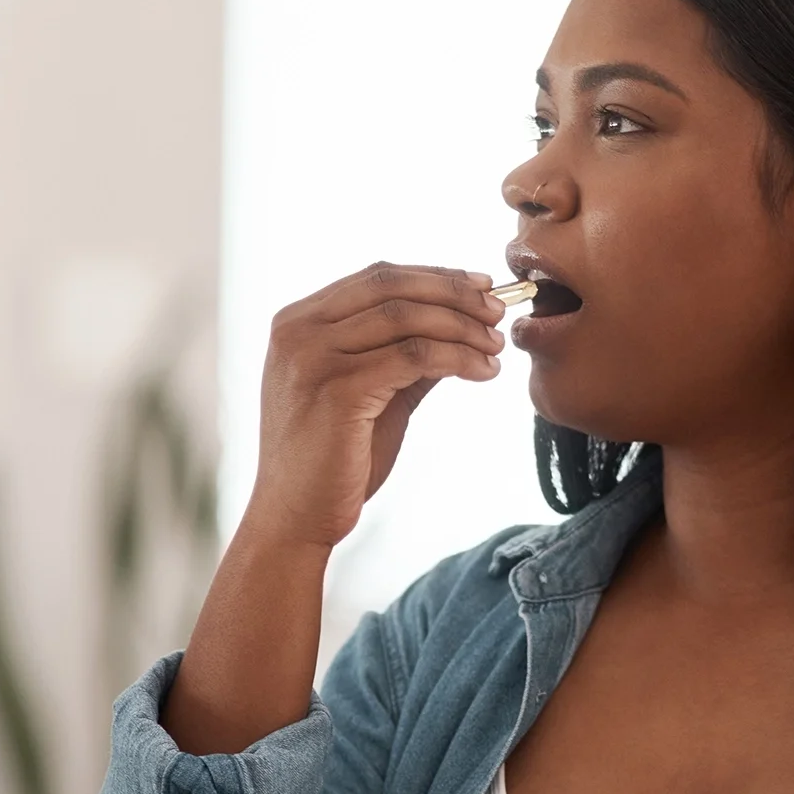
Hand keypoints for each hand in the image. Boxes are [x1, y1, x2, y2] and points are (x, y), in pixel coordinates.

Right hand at [247, 261, 506, 547]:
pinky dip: (457, 358)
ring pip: (406, 318)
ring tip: (496, 345)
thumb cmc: (333, 460)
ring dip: (462, 326)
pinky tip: (483, 371)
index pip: (377, 277)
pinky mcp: (337, 391)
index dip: (435, 277)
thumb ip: (404, 356)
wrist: (296, 517)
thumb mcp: (371, 393)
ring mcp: (313, 358)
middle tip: (498, 311)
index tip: (481, 287)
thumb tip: (460, 324)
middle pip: (392, 287)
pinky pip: (413, 358)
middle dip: (455, 294)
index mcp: (298, 322)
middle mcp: (298, 331)